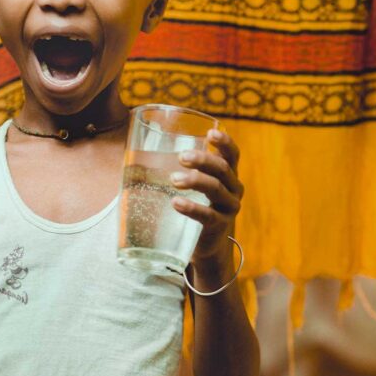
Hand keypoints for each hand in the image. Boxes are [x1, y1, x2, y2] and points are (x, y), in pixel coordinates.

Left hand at [170, 129, 243, 259]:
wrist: (207, 243)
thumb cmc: (197, 204)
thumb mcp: (197, 185)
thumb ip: (183, 167)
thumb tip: (141, 144)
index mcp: (229, 174)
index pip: (233, 154)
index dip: (225, 142)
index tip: (210, 133)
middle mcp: (234, 189)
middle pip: (223, 169)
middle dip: (203, 160)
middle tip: (181, 156)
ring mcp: (229, 208)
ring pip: (216, 189)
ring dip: (195, 180)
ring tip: (174, 179)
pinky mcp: (219, 226)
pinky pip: (208, 215)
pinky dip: (192, 208)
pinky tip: (176, 203)